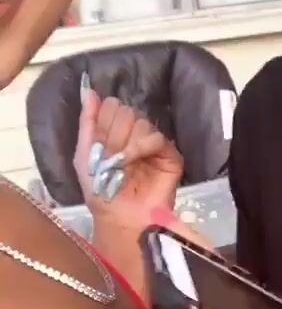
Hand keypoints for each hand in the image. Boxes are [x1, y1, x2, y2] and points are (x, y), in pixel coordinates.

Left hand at [74, 74, 182, 230]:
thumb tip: (90, 91)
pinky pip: (155, 137)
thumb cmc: (100, 191)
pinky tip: (132, 161)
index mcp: (115, 131)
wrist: (119, 217)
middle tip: (109, 157)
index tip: (98, 144)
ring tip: (120, 164)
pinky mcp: (170, 154)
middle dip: (113, 134)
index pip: (111, 106)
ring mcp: (153, 143)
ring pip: (140, 122)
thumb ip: (87, 122)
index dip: (103, 122)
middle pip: (125, 111)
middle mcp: (135, 133)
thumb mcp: (84, 154)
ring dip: (125, 143)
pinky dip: (140, 148)